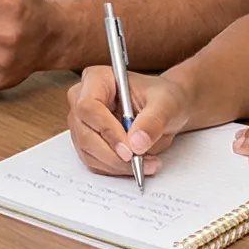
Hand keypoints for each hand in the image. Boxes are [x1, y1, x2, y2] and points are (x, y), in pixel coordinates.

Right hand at [68, 68, 192, 176]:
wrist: (166, 109)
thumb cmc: (164, 98)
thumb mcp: (166, 104)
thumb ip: (152, 121)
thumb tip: (137, 143)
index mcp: (97, 79)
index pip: (88, 107)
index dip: (107, 130)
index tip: (130, 150)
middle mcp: (82, 99)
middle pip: (85, 133)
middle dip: (113, 154)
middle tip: (140, 162)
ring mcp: (82, 122)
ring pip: (88, 152)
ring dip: (117, 165)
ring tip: (147, 163)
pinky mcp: (87, 142)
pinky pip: (94, 162)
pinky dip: (116, 169)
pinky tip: (137, 164)